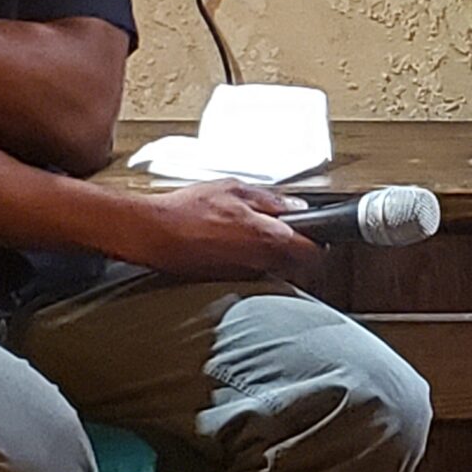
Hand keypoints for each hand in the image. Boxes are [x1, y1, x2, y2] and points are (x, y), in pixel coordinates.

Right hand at [121, 181, 319, 279]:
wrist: (152, 234)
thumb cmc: (187, 210)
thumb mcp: (233, 189)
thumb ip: (270, 200)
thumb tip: (295, 206)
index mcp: (267, 238)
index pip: (313, 253)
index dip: (319, 244)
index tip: (317, 236)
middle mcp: (260, 263)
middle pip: (297, 266)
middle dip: (298, 253)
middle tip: (290, 236)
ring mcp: (243, 276)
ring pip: (274, 271)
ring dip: (273, 257)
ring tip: (255, 237)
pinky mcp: (226, 281)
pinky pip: (251, 273)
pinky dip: (250, 262)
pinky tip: (233, 245)